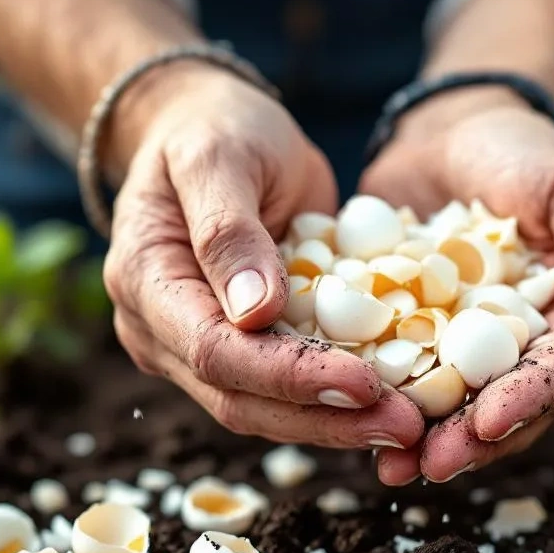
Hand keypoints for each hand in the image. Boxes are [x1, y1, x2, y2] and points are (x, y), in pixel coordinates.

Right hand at [103, 64, 423, 449]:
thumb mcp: (218, 155)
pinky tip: (394, 406)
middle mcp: (161, 331)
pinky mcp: (242, 351)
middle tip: (405, 425)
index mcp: (145, 282)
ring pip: (265, 412)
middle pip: (240, 399)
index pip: (213, 352)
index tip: (363, 383)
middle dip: (323, 418)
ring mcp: (196, 349)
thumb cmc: (213, 128)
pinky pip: (288, 392)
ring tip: (408, 424)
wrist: (207, 127)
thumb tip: (255, 313)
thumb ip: (228, 230)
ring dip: (337, 423)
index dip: (288, 376)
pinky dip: (339, 403)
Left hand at [359, 89, 553, 483]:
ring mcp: (464, 348)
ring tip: (391, 466)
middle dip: (469, 441)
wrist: (452, 128)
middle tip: (431, 462)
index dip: (526, 402)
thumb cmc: (529, 153)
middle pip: (502, 408)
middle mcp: (521, 350)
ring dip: (422, 439)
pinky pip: (396, 374)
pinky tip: (346, 420)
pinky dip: (376, 398)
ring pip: (448, 406)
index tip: (488, 422)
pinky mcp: (412, 335)